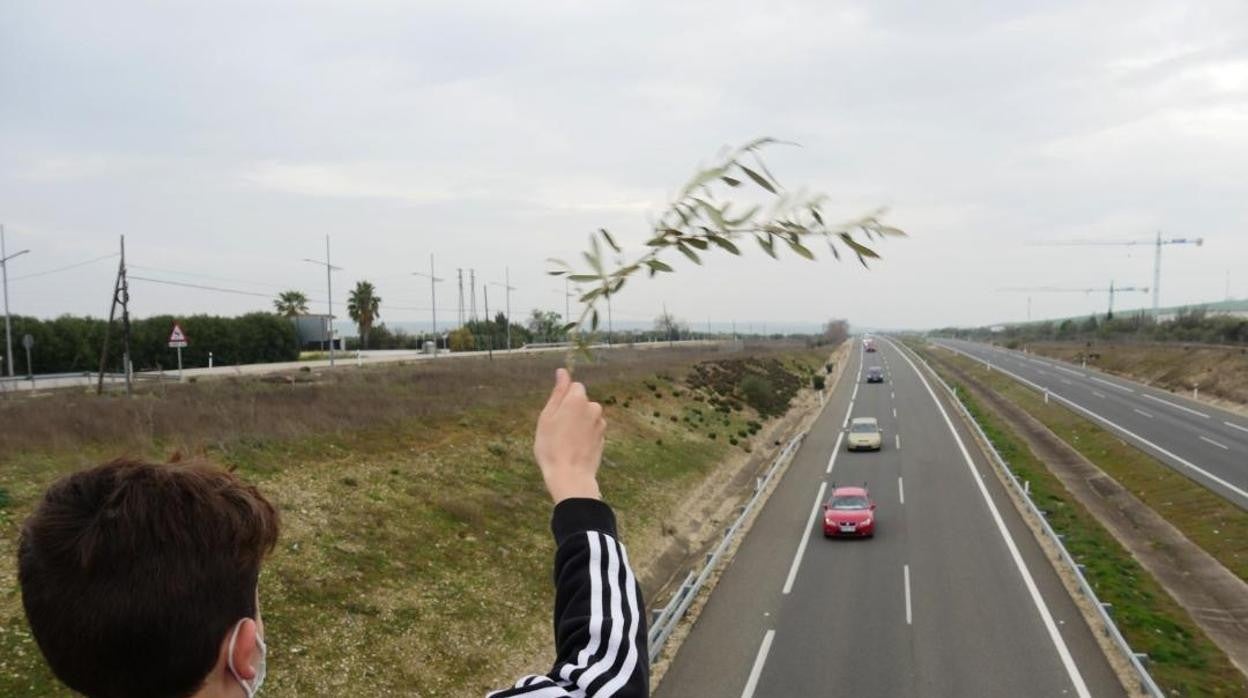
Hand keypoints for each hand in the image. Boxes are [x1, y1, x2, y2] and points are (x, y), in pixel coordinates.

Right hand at [534, 368, 604, 502]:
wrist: (570, 475)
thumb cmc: (552, 446)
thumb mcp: (547, 416)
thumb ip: (558, 392)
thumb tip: (562, 372)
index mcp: (578, 399)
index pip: (574, 387)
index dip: (563, 398)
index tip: (554, 413)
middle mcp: (593, 408)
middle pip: (581, 401)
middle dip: (571, 410)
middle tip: (556, 429)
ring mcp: (600, 424)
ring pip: (587, 416)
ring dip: (578, 423)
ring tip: (565, 441)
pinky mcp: (603, 438)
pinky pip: (591, 430)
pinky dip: (584, 435)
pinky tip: (574, 448)